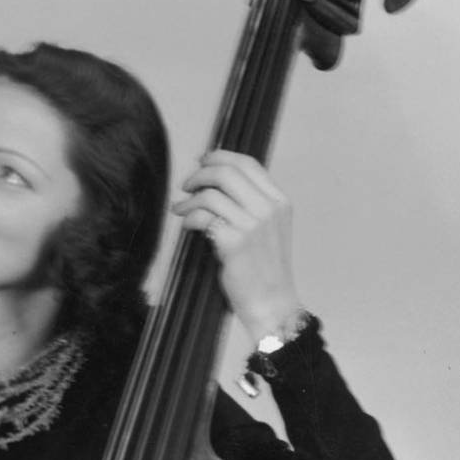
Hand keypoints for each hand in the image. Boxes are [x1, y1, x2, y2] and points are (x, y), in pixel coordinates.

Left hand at [169, 150, 304, 342]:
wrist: (272, 302)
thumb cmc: (264, 267)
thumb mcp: (269, 228)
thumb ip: (251, 203)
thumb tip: (217, 179)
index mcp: (279, 201)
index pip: (248, 164)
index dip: (220, 156)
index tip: (202, 161)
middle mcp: (269, 209)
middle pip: (226, 172)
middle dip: (199, 174)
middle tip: (186, 186)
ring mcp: (253, 225)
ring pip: (210, 193)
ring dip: (188, 200)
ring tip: (180, 209)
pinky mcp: (234, 242)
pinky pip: (202, 217)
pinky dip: (189, 218)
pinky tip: (187, 226)